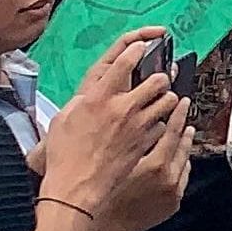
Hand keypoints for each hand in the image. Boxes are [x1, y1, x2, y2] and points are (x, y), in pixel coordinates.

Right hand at [42, 27, 188, 230]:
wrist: (77, 186)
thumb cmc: (65, 154)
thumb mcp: (64, 118)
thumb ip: (83, 100)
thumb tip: (96, 92)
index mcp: (99, 97)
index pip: (125, 61)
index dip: (137, 48)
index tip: (143, 45)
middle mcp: (123, 108)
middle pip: (157, 80)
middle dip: (161, 76)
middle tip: (158, 78)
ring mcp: (139, 127)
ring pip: (167, 101)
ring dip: (167, 98)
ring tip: (162, 100)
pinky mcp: (148, 144)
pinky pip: (164, 125)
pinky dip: (163, 123)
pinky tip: (155, 125)